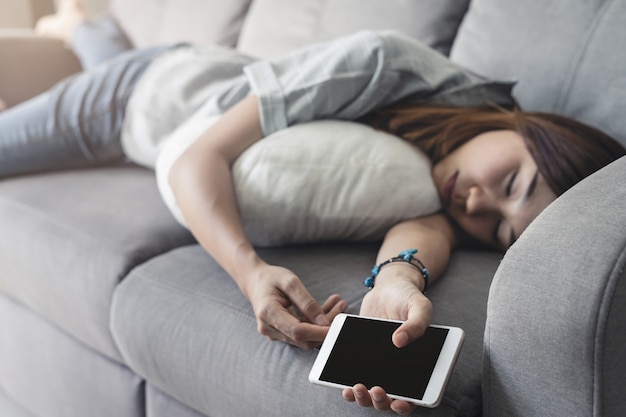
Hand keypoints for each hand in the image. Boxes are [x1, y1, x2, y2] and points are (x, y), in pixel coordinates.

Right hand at [243, 264, 346, 348]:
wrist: (255, 281)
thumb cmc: (271, 278)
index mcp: (268, 313)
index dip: (319, 332)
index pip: (298, 332)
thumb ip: (307, 302)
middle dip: (326, 326)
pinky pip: (301, 333)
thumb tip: (323, 323)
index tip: (338, 325)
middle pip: (303, 338)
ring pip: (305, 337)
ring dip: (323, 323)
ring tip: (338, 303)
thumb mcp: (290, 281)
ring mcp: (274, 333)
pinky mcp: (280, 333)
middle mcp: (269, 328)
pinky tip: (327, 307)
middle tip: (342, 305)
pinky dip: (315, 322)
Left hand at [342, 268, 432, 413]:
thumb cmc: (408, 298)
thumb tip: (400, 340)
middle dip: (380, 401)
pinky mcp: (362, 357)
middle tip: (375, 389)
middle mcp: (398, 370)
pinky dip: (349, 386)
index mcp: (418, 364)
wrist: (388, 288)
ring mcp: (379, 366)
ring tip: (356, 387)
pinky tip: (344, 385)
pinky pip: (354, 377)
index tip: (398, 402)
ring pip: (371, 394)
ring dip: (363, 398)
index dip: (406, 404)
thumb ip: (417, 323)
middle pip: (389, 398)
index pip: (416, 395)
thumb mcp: (419, 306)